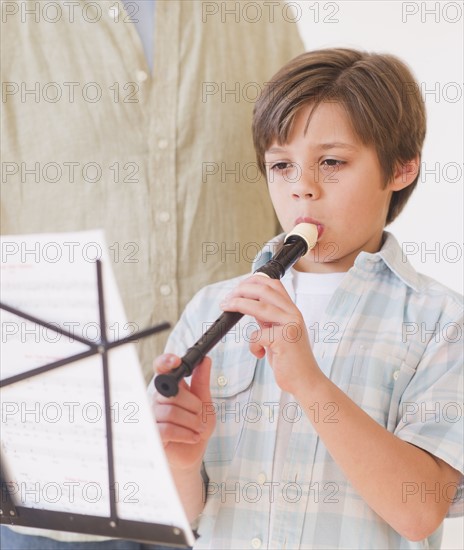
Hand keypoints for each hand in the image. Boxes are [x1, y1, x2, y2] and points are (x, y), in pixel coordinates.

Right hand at [152, 353, 215, 470]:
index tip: (175, 360)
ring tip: (198, 429)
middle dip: (193, 406)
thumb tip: (205, 360)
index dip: (165, 362)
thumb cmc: (196, 427)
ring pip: (170, 412)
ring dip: (191, 422)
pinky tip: (192, 436)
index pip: (161, 369)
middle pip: (172, 394)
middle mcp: (158, 400)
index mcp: (171, 388)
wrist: (193, 453)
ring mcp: (153, 417)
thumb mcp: (205, 403)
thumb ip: (202, 382)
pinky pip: (167, 429)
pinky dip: (185, 433)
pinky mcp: (153, 435)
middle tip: (201, 415)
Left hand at [220, 275, 320, 393]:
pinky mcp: (284, 341)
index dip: (254, 281)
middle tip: (228, 297)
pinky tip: (259, 353)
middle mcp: (293, 315)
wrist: (306, 381)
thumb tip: (249, 305)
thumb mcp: (279, 333)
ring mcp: (290, 326)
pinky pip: (257, 336)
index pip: (274, 285)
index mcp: (292, 311)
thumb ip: (268, 319)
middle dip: (242, 290)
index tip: (239, 287)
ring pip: (259, 307)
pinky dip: (253, 345)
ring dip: (237, 304)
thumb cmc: (291, 360)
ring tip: (226, 306)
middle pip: (265, 290)